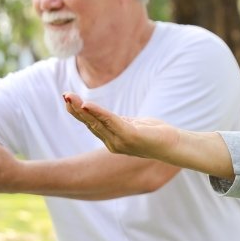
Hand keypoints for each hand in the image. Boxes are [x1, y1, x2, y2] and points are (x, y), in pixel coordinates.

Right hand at [62, 92, 178, 159]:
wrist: (175, 145)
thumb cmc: (156, 133)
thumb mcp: (133, 124)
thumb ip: (119, 121)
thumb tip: (106, 114)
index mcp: (113, 139)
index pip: (91, 124)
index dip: (78, 112)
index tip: (67, 99)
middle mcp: (113, 143)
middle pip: (90, 123)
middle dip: (75, 109)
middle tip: (64, 95)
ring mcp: (120, 142)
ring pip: (97, 122)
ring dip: (82, 109)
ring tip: (70, 98)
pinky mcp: (130, 137)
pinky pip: (111, 121)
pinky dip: (98, 112)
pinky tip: (87, 104)